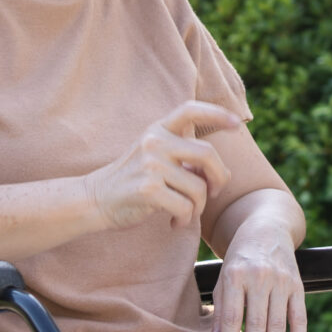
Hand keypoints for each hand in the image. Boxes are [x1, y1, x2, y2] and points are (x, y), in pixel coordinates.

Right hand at [85, 102, 238, 233]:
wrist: (95, 199)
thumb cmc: (134, 180)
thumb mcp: (156, 156)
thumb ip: (185, 156)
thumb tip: (223, 174)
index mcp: (158, 129)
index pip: (190, 110)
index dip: (216, 113)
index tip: (236, 124)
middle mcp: (154, 141)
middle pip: (207, 154)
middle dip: (219, 178)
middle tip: (212, 193)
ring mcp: (150, 164)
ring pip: (199, 188)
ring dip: (198, 207)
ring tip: (185, 212)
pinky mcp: (147, 189)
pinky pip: (185, 207)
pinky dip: (185, 219)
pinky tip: (174, 222)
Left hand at [208, 221, 304, 331]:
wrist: (266, 230)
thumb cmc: (239, 259)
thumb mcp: (223, 278)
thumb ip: (219, 311)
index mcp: (235, 275)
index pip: (232, 317)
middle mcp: (259, 277)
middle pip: (256, 324)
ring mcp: (281, 281)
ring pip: (278, 324)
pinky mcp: (298, 284)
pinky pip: (299, 316)